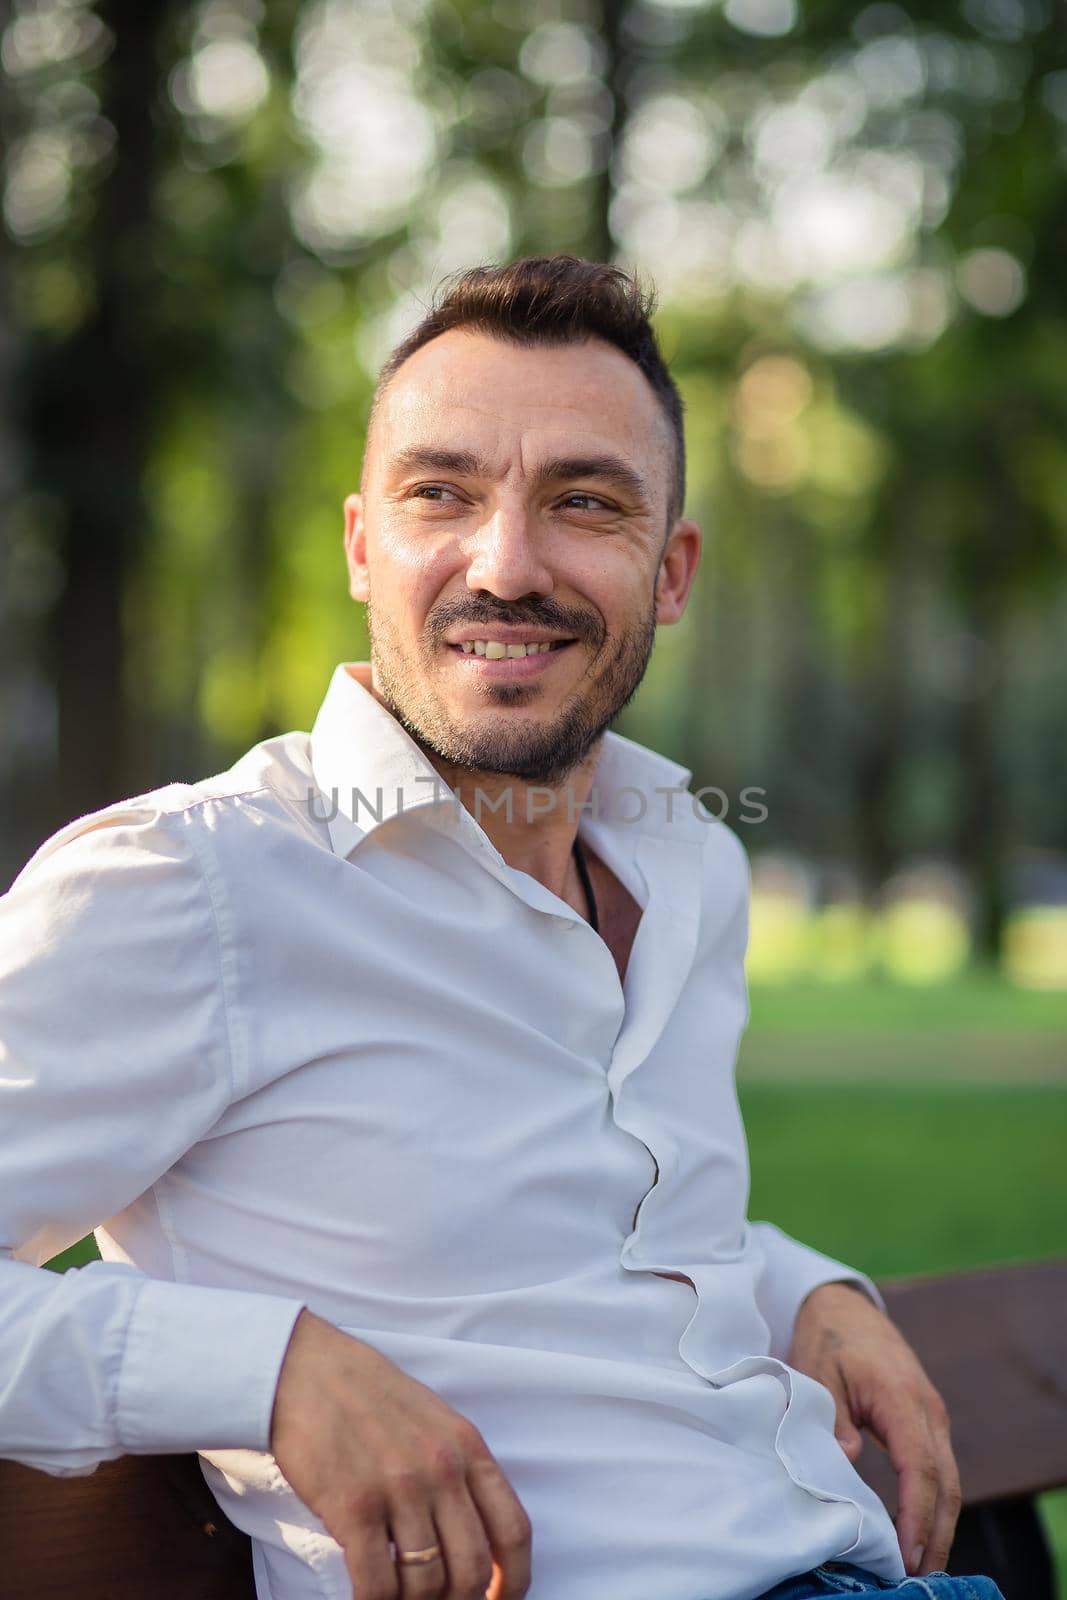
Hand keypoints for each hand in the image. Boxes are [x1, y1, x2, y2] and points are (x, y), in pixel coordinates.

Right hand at [269, 1308, 531, 1599]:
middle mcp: (441, 1470)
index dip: (514, 1580)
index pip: (513, 1530)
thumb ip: (460, 1468)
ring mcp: (400, 1489)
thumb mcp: (434, 1419)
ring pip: (427, 1583)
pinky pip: (377, 1583)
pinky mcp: (355, 1507)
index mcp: (467, 1447)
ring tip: (400, 1599)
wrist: (306, 1370)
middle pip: (473, 1567)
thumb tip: (476, 1534)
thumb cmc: (369, 1395)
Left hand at [787, 1281, 961, 1579]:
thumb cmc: (826, 1340)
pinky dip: (935, 1505)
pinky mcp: (927, 1423)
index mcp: (901, 1396)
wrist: (843, 1307)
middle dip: (936, 1534)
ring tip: (921, 1568)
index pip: (920, 1466)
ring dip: (940, 1525)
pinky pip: (939, 1470)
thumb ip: (831, 1418)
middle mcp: (928, 1409)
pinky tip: (920, 1534)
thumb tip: (847, 1462)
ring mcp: (932, 1416)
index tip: (908, 1553)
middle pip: (946, 1482)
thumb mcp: (816, 1372)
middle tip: (919, 1577)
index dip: (917, 1513)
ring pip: (949, 1481)